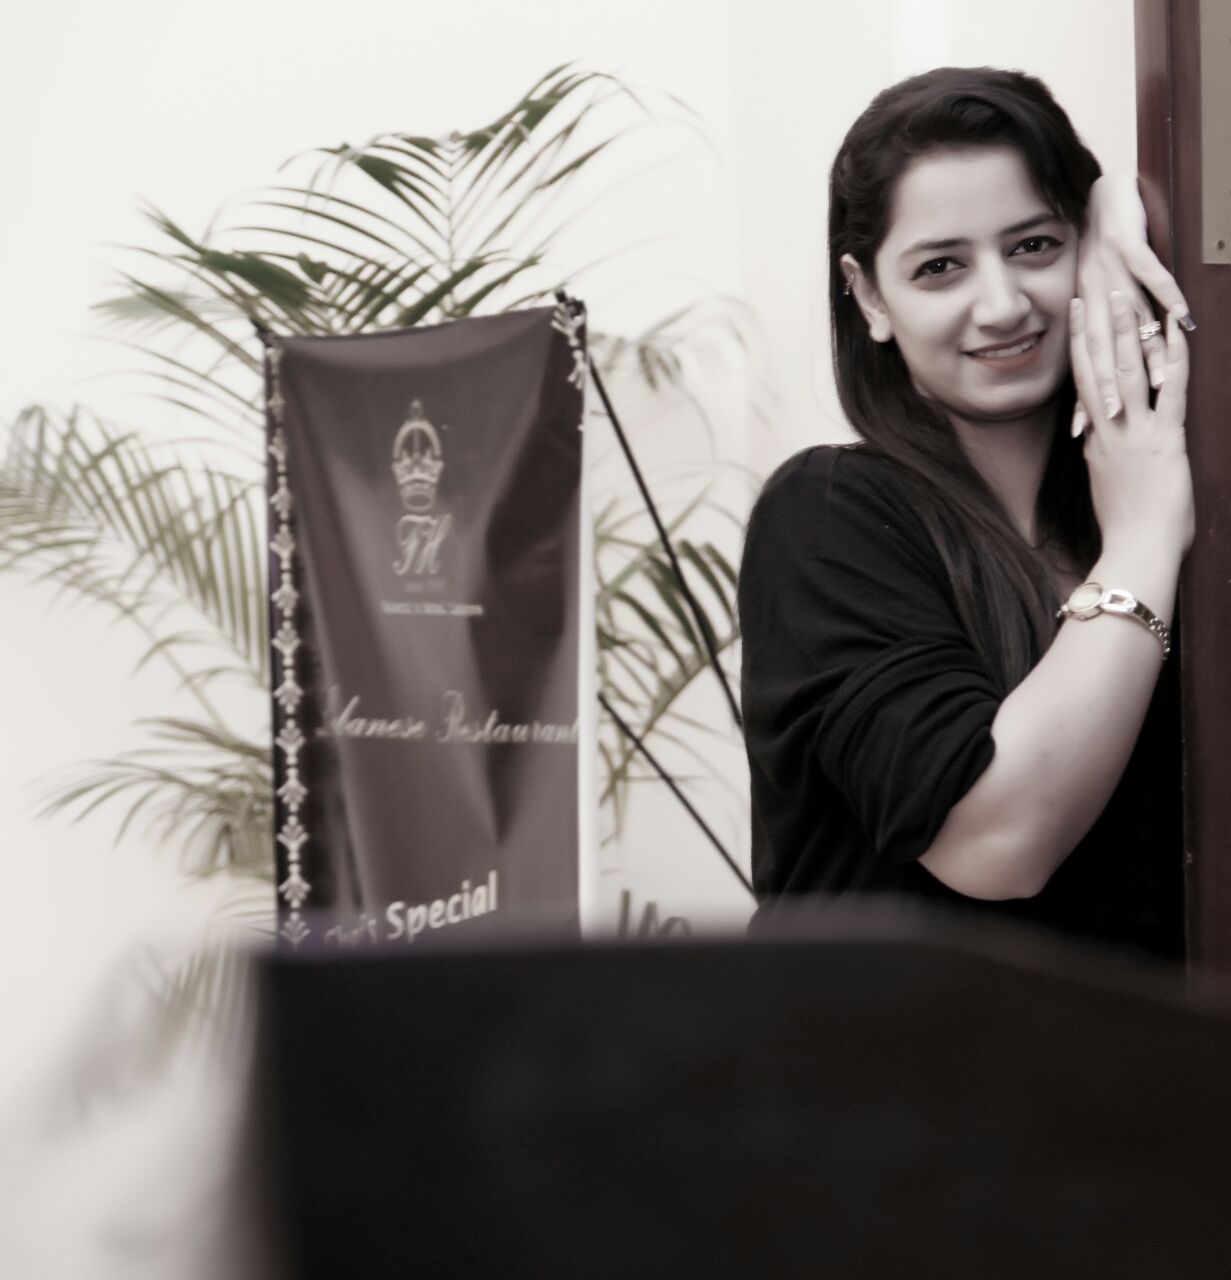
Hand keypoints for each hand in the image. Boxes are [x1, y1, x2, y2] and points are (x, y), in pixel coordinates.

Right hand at [1069, 291, 1192, 556]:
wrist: (1135, 553)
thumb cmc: (1126, 534)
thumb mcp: (1107, 492)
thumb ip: (1103, 465)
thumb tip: (1097, 452)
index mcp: (1097, 444)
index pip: (1087, 388)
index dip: (1081, 351)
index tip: (1077, 322)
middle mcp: (1110, 432)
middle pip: (1097, 370)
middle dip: (1094, 328)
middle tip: (1091, 291)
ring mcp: (1135, 435)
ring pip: (1126, 373)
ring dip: (1125, 330)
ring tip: (1122, 295)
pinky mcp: (1165, 442)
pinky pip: (1171, 391)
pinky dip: (1175, 358)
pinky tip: (1175, 330)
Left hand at [1074, 173, 1193, 431]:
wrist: (1103, 194)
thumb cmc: (1106, 247)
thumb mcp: (1102, 292)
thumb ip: (1111, 328)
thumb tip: (1124, 363)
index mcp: (1086, 311)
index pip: (1087, 363)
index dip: (1085, 397)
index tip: (1087, 434)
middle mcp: (1093, 296)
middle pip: (1104, 347)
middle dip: (1110, 385)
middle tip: (1117, 419)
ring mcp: (1110, 271)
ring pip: (1128, 317)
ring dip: (1142, 348)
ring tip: (1156, 379)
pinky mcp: (1129, 245)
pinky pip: (1150, 273)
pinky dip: (1165, 294)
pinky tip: (1181, 315)